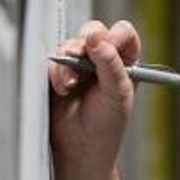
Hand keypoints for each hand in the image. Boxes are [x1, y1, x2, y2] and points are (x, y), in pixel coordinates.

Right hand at [48, 19, 139, 178]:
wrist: (80, 147)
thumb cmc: (106, 125)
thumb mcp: (117, 94)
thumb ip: (110, 64)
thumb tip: (99, 39)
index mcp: (126, 63)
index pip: (124, 34)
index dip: (115, 35)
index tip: (106, 46)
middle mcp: (104, 60)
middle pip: (94, 32)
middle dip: (86, 45)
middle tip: (81, 57)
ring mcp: (80, 64)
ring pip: (71, 44)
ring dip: (68, 62)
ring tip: (70, 86)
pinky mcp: (59, 72)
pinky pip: (54, 59)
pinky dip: (56, 71)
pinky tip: (63, 89)